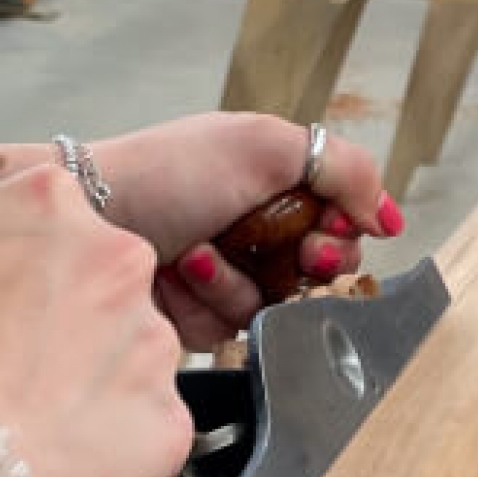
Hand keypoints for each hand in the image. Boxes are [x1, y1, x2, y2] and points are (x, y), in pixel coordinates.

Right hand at [0, 166, 189, 476]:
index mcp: (49, 201)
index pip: (52, 225)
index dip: (18, 275)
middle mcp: (121, 256)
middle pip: (104, 290)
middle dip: (67, 330)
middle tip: (9, 378)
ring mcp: (155, 342)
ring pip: (131, 365)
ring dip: (91, 392)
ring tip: (24, 432)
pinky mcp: (171, 423)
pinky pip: (144, 436)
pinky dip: (108, 455)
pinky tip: (54, 469)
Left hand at [94, 113, 405, 345]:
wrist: (89, 211)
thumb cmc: (168, 169)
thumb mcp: (262, 145)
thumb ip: (342, 169)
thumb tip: (388, 217)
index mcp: (278, 186)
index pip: (343, 227)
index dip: (342, 237)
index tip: (326, 233)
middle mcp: (257, 233)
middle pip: (318, 275)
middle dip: (301, 264)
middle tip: (289, 252)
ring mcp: (226, 277)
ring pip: (274, 308)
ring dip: (237, 280)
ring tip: (195, 251)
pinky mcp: (194, 318)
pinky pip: (229, 331)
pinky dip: (204, 302)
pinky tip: (174, 275)